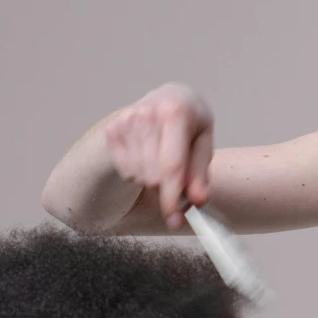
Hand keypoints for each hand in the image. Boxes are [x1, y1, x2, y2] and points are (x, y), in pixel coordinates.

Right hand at [103, 83, 214, 228]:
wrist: (167, 97)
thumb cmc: (190, 122)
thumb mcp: (204, 142)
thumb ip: (200, 174)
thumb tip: (197, 201)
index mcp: (175, 112)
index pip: (171, 165)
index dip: (172, 197)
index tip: (175, 220)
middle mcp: (147, 113)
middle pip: (153, 176)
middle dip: (167, 189)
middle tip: (179, 185)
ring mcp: (126, 121)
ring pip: (138, 176)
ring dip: (153, 180)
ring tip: (163, 161)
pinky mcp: (113, 130)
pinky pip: (126, 171)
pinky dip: (139, 173)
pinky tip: (148, 157)